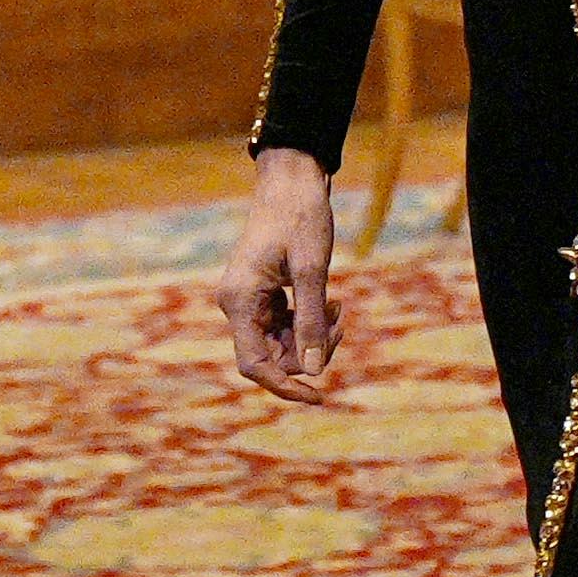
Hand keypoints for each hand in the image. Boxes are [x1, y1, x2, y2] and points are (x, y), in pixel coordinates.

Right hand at [218, 149, 347, 402]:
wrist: (291, 180)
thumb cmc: (300, 217)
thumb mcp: (312, 270)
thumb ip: (311, 321)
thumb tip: (315, 370)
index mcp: (239, 301)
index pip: (254, 365)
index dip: (284, 386)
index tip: (319, 396)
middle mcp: (237, 305)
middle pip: (272, 357)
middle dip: (310, 351)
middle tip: (340, 323)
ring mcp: (248, 301)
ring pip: (282, 343)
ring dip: (314, 335)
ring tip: (338, 306)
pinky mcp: (262, 295)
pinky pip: (285, 326)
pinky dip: (310, 321)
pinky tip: (331, 301)